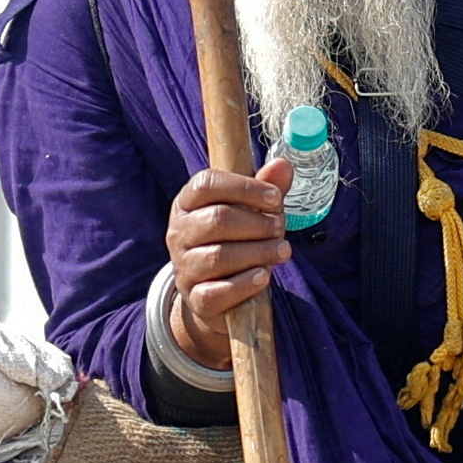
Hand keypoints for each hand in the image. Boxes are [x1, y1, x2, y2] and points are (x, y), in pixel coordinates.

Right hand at [166, 160, 292, 369]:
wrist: (216, 294)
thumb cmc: (236, 241)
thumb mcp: (250, 212)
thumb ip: (265, 189)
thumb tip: (283, 164)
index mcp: (188, 202)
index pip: (207, 184)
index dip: (244, 187)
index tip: (276, 198)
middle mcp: (179, 232)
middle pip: (217, 220)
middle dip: (257, 223)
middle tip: (281, 228)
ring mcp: (184, 266)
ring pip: (218, 256)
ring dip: (258, 252)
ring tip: (282, 251)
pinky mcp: (195, 298)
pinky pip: (217, 291)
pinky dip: (244, 284)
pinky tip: (263, 276)